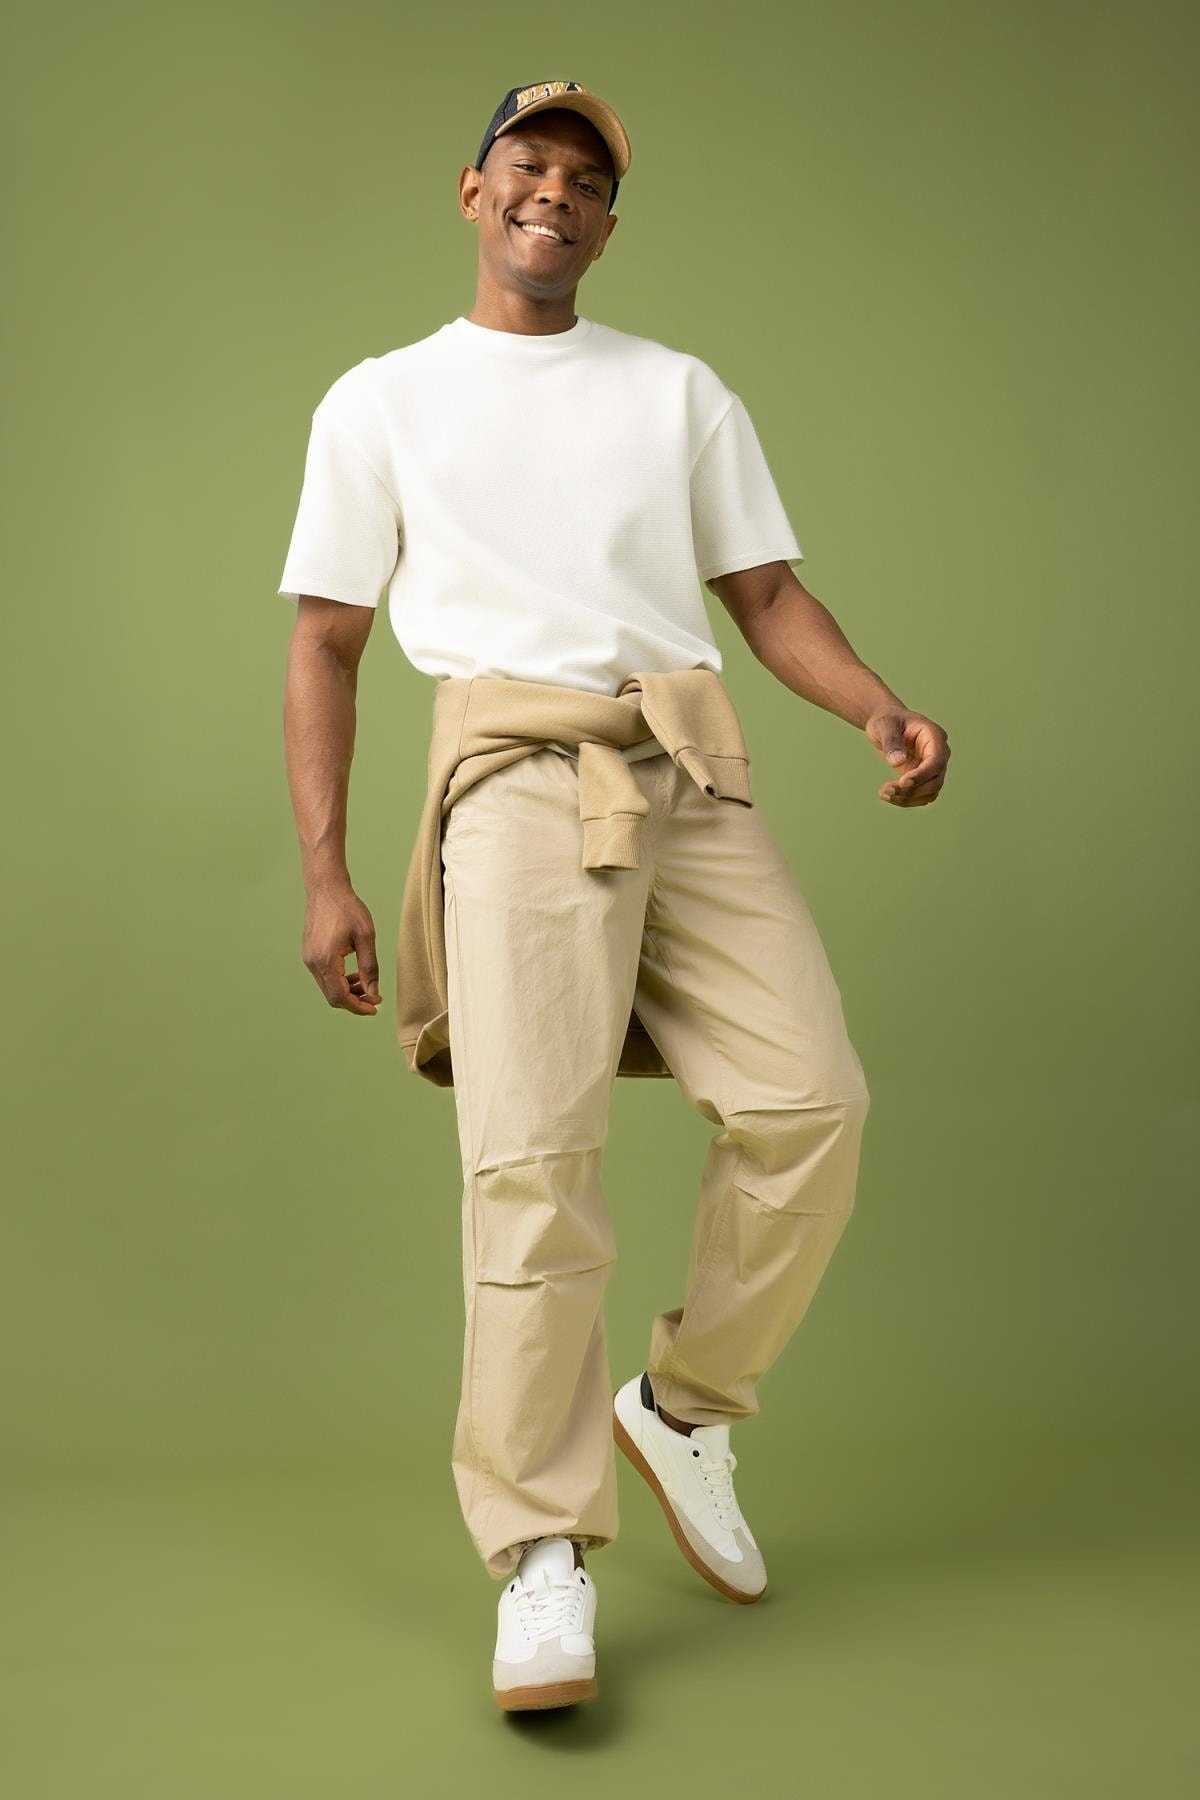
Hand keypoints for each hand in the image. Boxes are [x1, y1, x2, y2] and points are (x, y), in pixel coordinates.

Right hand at [302, 883, 380, 1014]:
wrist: (326, 889)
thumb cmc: (348, 908)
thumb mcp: (366, 937)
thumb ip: (370, 967)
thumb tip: (373, 992)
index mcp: (326, 960)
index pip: (340, 996)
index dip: (358, 1007)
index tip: (375, 1008)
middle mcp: (313, 963)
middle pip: (332, 996)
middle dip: (354, 1001)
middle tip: (375, 999)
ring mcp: (308, 959)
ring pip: (328, 988)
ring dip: (347, 992)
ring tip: (367, 986)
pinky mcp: (309, 954)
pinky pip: (324, 977)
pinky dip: (339, 981)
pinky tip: (354, 975)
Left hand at [865, 709, 950, 807]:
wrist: (887, 725)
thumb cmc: (887, 720)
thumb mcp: (885, 726)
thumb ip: (891, 742)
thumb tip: (898, 763)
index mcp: (934, 736)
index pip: (936, 761)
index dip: (922, 775)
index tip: (902, 783)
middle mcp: (939, 753)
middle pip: (936, 781)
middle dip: (912, 790)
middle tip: (886, 790)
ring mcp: (933, 767)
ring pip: (930, 792)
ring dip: (907, 798)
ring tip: (884, 793)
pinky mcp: (924, 778)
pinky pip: (921, 796)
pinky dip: (906, 800)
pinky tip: (887, 795)